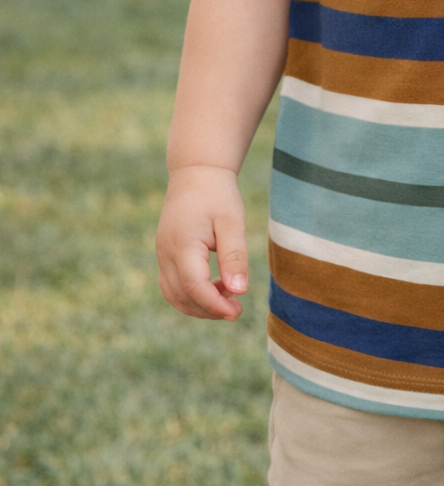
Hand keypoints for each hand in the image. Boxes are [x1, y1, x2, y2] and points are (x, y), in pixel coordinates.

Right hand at [156, 165, 249, 320]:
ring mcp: (162, 254)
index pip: (195, 287)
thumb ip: (234, 257)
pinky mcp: (165, 254)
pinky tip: (216, 287)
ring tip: (228, 299)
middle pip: (181, 296)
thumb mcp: (232, 222)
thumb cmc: (217, 195)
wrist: (196, 173)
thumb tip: (239, 291)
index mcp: (182, 245)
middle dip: (208, 310)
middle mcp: (166, 253)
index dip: (215, 305)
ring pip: (173, 294)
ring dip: (198, 305)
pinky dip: (191, 294)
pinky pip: (172, 285)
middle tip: (236, 310)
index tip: (237, 312)